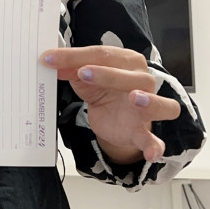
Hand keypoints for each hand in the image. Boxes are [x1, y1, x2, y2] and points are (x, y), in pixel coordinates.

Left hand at [40, 44, 180, 163]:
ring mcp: (148, 108)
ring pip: (159, 103)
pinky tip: (150, 153)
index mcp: (127, 61)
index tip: (51, 58)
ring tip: (134, 98)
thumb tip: (50, 60)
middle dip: (106, 73)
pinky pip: (155, 140)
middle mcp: (143, 81)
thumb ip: (69, 68)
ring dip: (149, 101)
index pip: (103, 54)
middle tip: (82, 73)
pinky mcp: (143, 132)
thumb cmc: (104, 90)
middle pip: (131, 76)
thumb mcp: (84, 78)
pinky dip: (155, 147)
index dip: (75, 56)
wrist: (115, 119)